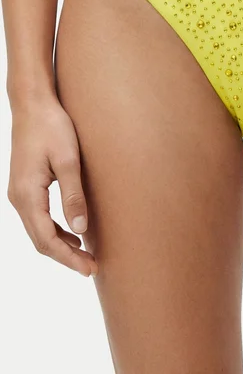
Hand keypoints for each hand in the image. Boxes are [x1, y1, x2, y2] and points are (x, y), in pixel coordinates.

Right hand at [7, 97, 97, 276]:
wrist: (33, 104)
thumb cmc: (52, 127)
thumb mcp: (68, 160)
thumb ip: (74, 196)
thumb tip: (81, 230)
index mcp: (27, 195)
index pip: (46, 239)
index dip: (68, 258)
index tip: (89, 268)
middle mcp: (18, 198)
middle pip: (40, 240)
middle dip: (65, 257)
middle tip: (92, 267)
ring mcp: (19, 193)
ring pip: (38, 230)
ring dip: (61, 245)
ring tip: (86, 255)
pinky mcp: (26, 187)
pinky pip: (38, 218)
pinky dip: (55, 231)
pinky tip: (74, 234)